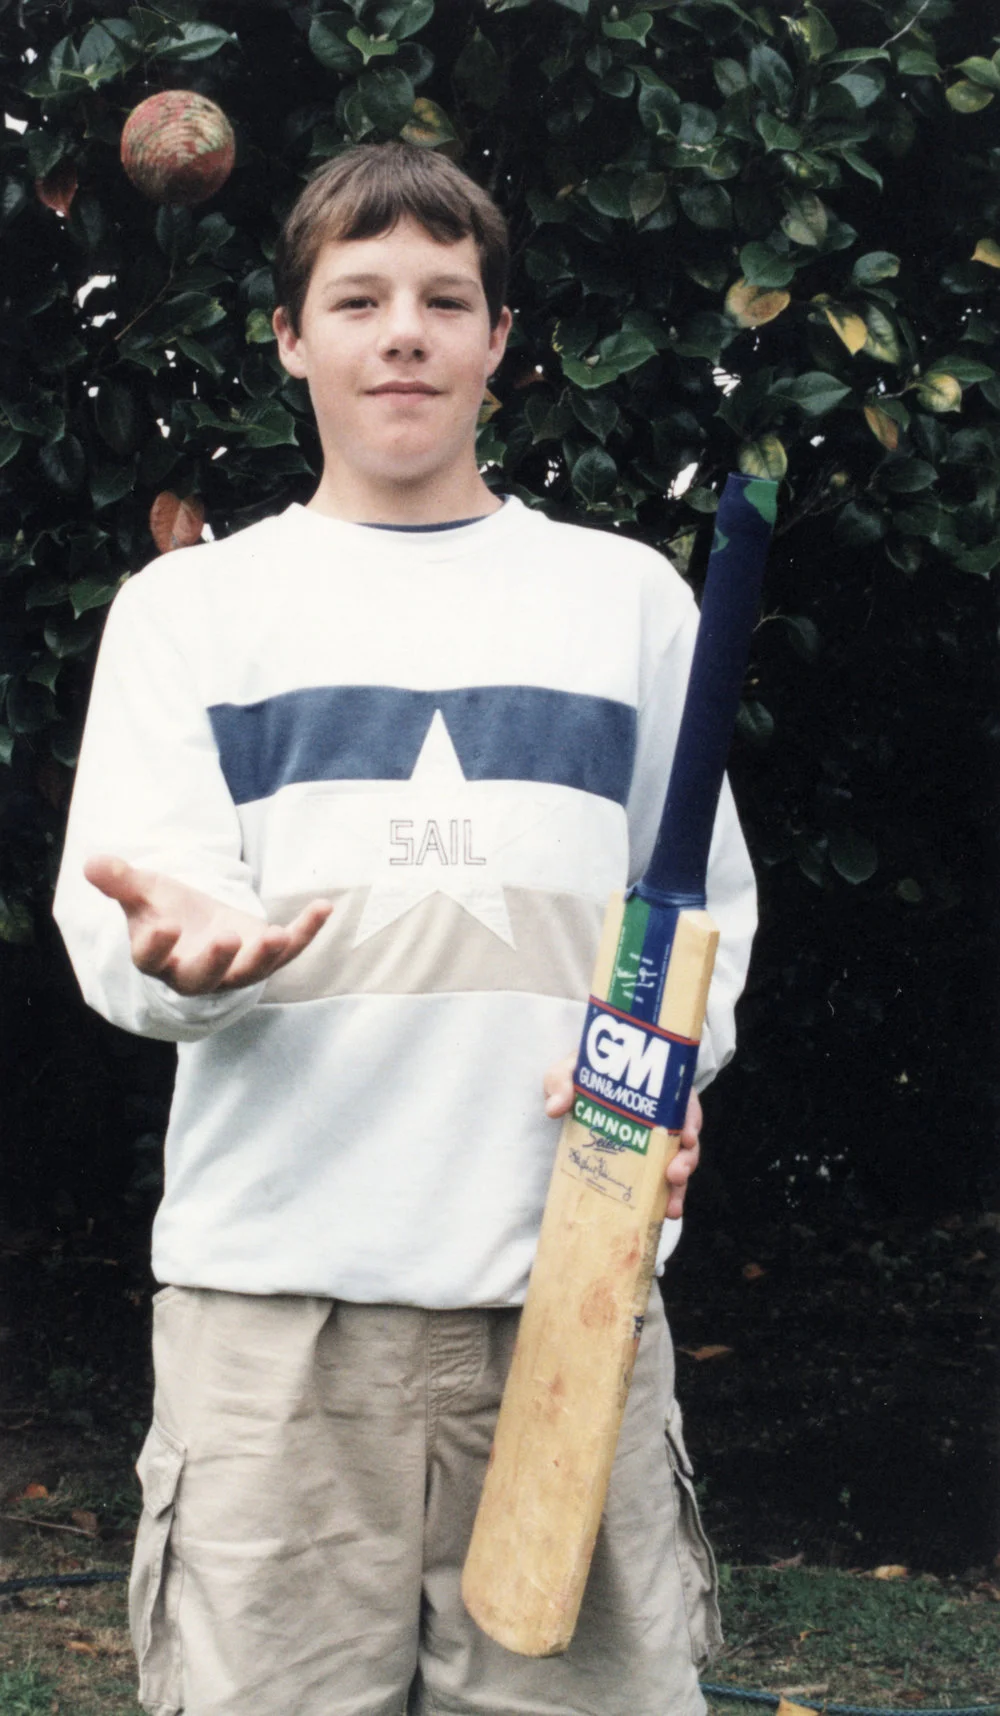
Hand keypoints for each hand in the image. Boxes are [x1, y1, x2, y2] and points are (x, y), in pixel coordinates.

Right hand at [85, 856, 331, 995]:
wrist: (197, 923)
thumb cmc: (165, 909)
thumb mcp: (143, 891)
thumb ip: (120, 880)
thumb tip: (92, 861)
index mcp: (158, 958)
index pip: (152, 959)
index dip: (156, 945)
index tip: (164, 924)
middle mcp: (194, 972)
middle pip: (203, 977)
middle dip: (216, 960)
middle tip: (226, 939)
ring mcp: (233, 969)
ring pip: (249, 973)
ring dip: (265, 956)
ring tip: (279, 935)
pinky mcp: (263, 957)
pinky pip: (288, 952)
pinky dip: (307, 932)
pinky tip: (323, 906)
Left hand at [543, 1053, 701, 1219]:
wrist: (574, 1096)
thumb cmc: (580, 1079)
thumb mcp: (569, 1072)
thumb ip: (562, 1082)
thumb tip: (555, 1108)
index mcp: (656, 1090)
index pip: (683, 1102)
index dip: (690, 1119)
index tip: (687, 1136)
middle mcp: (663, 1118)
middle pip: (686, 1138)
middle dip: (686, 1159)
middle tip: (675, 1175)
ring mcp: (654, 1143)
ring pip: (677, 1164)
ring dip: (678, 1186)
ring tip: (670, 1207)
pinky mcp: (643, 1164)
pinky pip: (660, 1181)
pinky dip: (664, 1198)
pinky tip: (663, 1214)